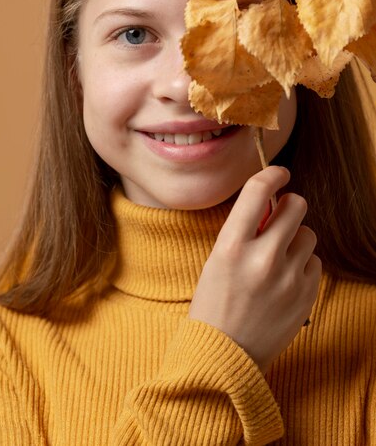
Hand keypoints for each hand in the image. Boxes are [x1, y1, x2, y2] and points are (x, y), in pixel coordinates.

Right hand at [189, 166, 321, 373]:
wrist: (224, 356)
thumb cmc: (214, 304)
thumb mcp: (217, 260)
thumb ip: (244, 230)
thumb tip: (271, 205)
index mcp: (231, 246)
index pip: (259, 191)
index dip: (273, 174)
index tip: (279, 173)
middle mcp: (262, 258)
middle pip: (296, 206)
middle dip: (289, 206)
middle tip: (280, 217)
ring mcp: (288, 279)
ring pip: (308, 234)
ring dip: (295, 239)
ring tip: (278, 258)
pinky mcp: (306, 296)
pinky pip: (314, 262)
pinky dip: (302, 266)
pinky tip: (284, 281)